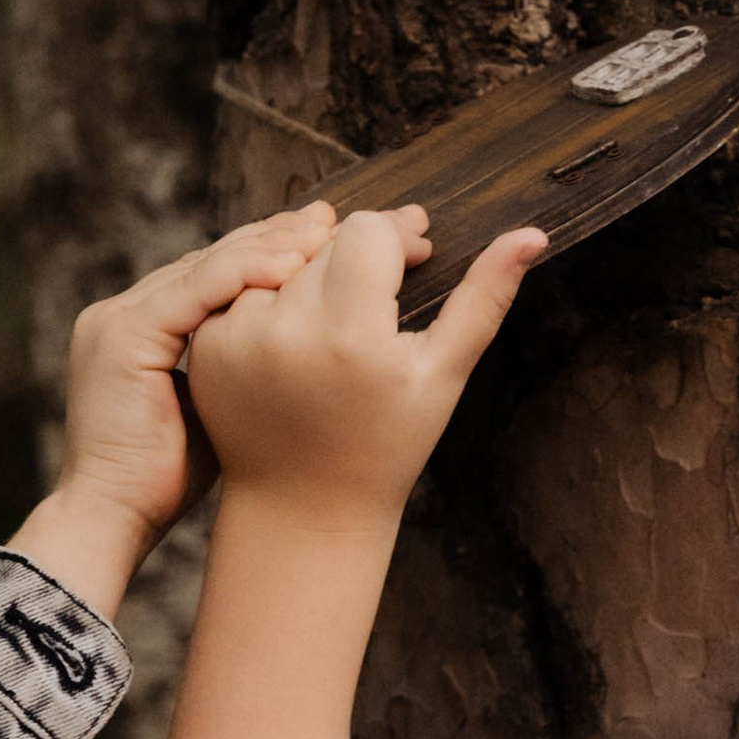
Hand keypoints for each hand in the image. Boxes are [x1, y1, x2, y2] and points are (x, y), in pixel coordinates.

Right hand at [8, 204, 340, 615]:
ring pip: (206, 265)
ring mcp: (118, 319)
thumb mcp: (210, 407)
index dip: (266, 254)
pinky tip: (291, 265)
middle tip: (330, 218)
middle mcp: (122, 312)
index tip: (321, 239)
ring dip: (268, 245)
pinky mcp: (125, 335)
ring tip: (322, 233)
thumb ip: (236, 367)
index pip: (210, 276)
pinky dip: (246, 273)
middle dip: (273, 235)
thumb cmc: (163, 479)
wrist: (112, 518)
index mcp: (139, 328)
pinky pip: (195, 289)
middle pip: (209, 259)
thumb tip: (295, 347)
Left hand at [182, 207, 546, 535]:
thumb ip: (484, 298)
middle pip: (327, 241)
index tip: (419, 251)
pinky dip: (273, 295)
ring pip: (285, 258)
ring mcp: (236, 338)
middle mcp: (284, 330)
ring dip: (314, 269)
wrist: (303, 507)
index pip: (370, 231)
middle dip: (360, 251)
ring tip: (343, 307)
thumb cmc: (388, 444)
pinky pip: (244, 288)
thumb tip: (533, 233)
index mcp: (350, 335)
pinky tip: (298, 333)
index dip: (400, 233)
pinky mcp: (205, 347)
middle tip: (388, 273)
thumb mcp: (443, 374)